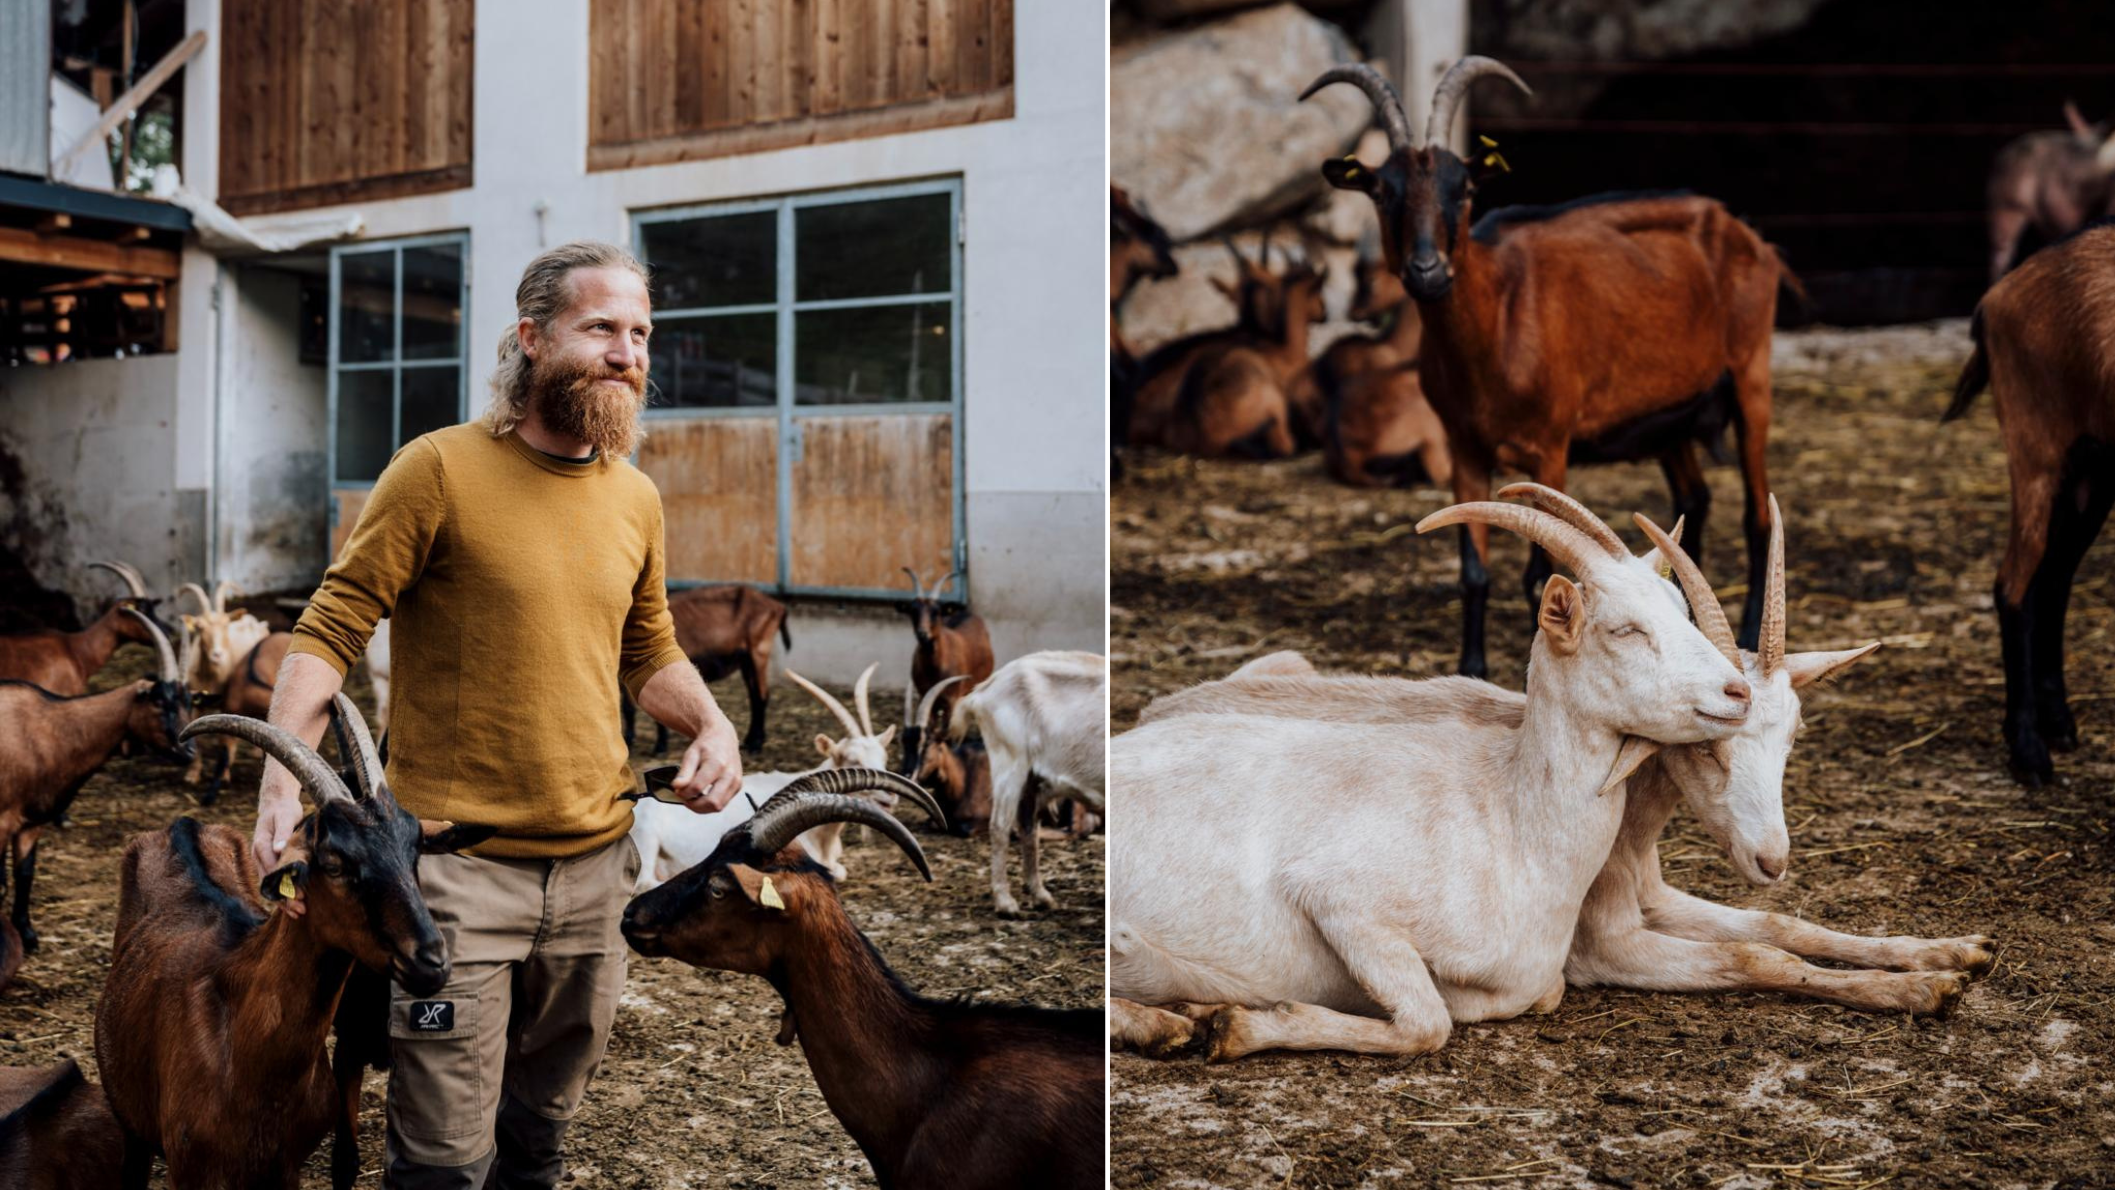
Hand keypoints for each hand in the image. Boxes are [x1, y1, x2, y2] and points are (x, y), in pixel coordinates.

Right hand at [253, 787, 308, 916]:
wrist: (276, 803)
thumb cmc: (283, 809)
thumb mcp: (285, 817)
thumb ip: (283, 833)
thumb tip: (279, 849)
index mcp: (261, 845)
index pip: (272, 871)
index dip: (284, 885)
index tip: (298, 896)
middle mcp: (258, 855)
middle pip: (269, 882)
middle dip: (284, 898)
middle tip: (301, 910)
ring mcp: (261, 860)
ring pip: (270, 885)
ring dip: (283, 900)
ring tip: (298, 913)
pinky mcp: (267, 862)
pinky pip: (272, 881)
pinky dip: (281, 893)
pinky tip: (292, 904)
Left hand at [671, 712, 742, 812]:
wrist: (723, 738)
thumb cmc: (706, 746)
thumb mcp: (691, 754)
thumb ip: (684, 772)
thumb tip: (677, 787)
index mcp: (717, 764)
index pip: (697, 788)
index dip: (684, 793)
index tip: (677, 790)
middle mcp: (730, 774)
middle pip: (711, 802)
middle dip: (694, 805)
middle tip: (685, 798)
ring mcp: (736, 782)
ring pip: (718, 807)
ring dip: (702, 807)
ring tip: (692, 797)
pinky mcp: (738, 787)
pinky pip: (723, 803)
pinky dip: (710, 804)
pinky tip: (702, 795)